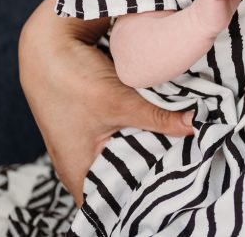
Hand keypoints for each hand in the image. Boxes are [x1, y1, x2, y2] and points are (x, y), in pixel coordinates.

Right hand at [19, 0, 194, 204]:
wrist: (48, 43)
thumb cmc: (70, 80)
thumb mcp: (119, 102)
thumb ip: (159, 117)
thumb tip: (196, 126)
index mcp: (79, 171)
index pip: (115, 202)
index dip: (143, 199)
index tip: (176, 189)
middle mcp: (81, 162)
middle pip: (125, 177)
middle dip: (156, 170)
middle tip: (191, 166)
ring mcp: (88, 142)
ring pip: (128, 152)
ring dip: (152, 147)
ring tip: (186, 147)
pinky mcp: (96, 122)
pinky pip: (126, 134)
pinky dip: (144, 131)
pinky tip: (171, 126)